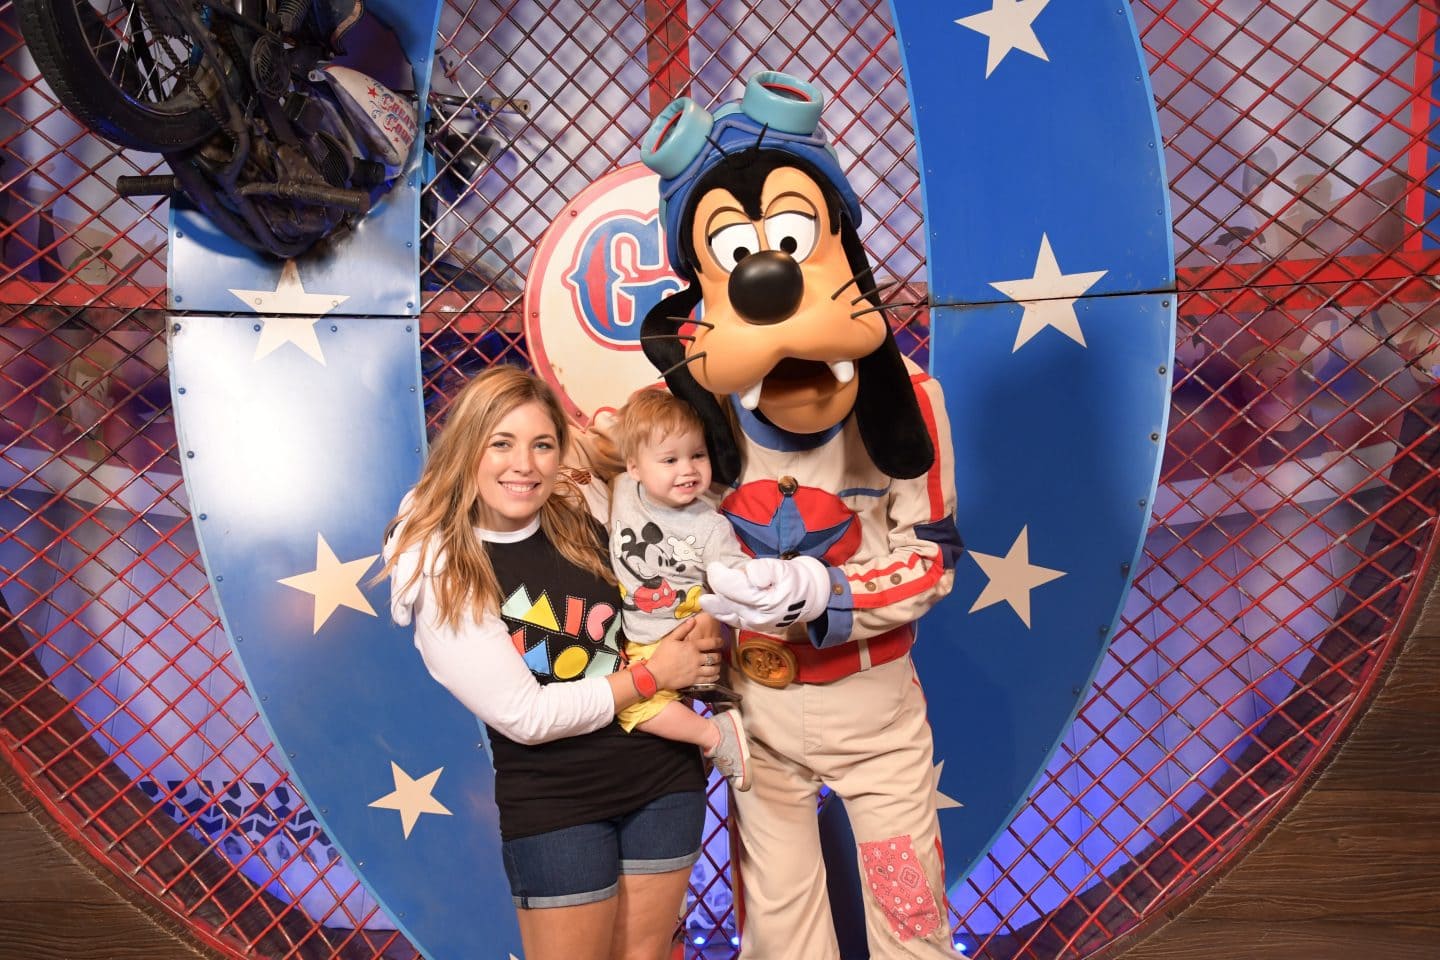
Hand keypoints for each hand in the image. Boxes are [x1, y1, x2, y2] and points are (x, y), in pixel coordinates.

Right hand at [644, 616, 724, 689]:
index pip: (711, 643)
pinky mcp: (694, 680)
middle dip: (718, 656)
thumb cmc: (661, 655)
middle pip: (714, 657)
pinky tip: (715, 676)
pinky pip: (709, 679)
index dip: (719, 642)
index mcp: (692, 647)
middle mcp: (697, 658)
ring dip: (717, 667)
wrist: (656, 674)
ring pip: (713, 669)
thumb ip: (682, 629)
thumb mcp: (670, 639)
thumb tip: (693, 620)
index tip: (721, 642)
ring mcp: (696, 670)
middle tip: (718, 656)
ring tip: (717, 666)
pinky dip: (714, 677)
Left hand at [699, 556, 830, 633]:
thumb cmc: (794, 580)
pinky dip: (719, 612)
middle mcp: (759, 618)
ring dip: (715, 602)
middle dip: (717, 586)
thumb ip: (765, 570)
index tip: (714, 566)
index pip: (736, 589)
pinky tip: (710, 604)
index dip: (721, 577)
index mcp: (768, 602)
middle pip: (729, 602)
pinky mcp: (752, 628)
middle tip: (713, 571)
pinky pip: (730, 620)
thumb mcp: (783, 568)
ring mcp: (755, 625)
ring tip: (707, 593)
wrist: (808, 598)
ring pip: (727, 613)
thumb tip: (750, 576)